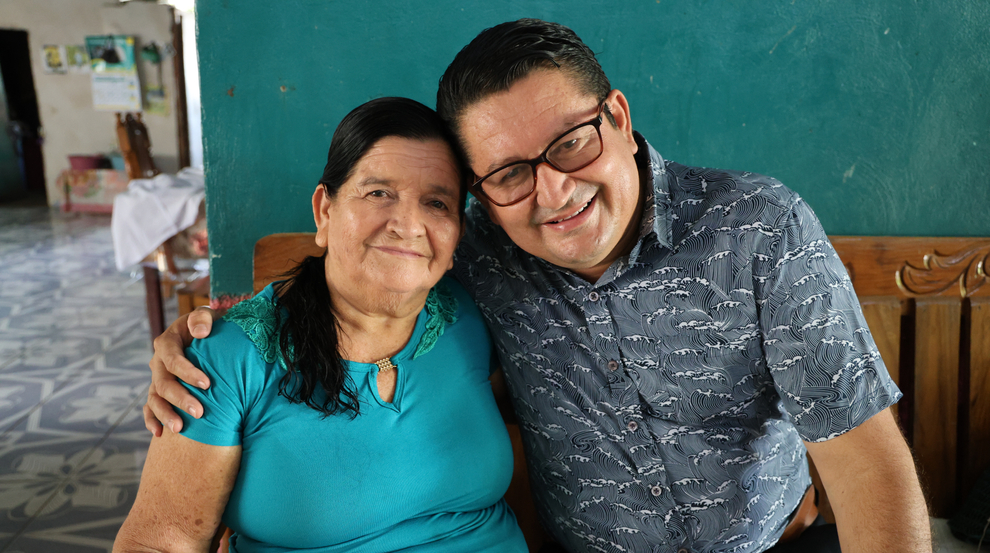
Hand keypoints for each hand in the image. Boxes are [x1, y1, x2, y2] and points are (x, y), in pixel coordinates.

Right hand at [144, 307, 218, 435]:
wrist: (210, 335)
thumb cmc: (211, 325)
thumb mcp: (209, 314)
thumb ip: (203, 318)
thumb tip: (201, 331)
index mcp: (168, 342)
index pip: (173, 358)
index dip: (187, 372)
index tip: (207, 384)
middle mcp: (159, 361)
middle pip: (163, 383)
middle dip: (180, 398)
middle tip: (199, 413)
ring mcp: (157, 377)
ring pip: (155, 398)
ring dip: (165, 414)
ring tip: (180, 429)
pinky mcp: (159, 391)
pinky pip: (150, 407)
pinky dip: (152, 419)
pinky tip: (159, 433)